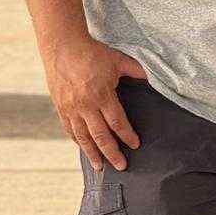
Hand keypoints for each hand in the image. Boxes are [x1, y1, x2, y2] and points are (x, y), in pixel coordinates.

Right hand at [43, 36, 147, 171]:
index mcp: (102, 95)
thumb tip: (154, 75)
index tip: (136, 145)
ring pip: (83, 138)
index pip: (117, 122)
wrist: (63, 47)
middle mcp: (86, 106)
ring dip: (92, 154)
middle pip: (101, 136)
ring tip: (100, 167)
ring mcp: (71, 109)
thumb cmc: (93, 53)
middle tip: (121, 166)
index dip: (127, 135)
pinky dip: (77, 141)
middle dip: (112, 153)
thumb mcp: (118, 60)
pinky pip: (69, 130)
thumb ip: (136, 70)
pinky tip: (83, 148)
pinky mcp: (61, 107)